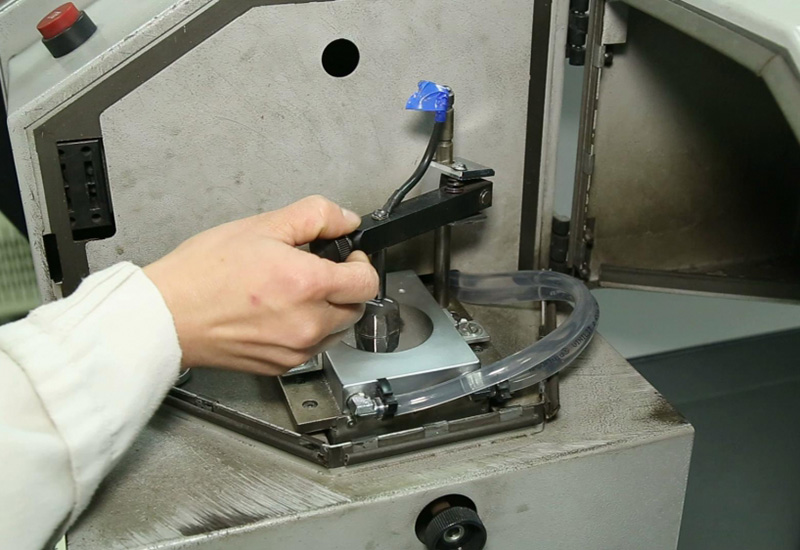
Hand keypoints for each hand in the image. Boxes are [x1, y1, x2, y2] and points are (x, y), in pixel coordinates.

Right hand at [144, 195, 377, 374]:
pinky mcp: (280, 367)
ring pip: (335, 331)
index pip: (367, 282)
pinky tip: (279, 314)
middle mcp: (308, 323)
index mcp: (308, 285)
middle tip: (315, 271)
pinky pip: (311, 348)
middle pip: (355, 308)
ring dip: (327, 311)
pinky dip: (306, 331)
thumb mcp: (262, 226)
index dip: (360, 264)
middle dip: (344, 288)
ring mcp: (295, 350)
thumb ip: (315, 216)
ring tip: (293, 293)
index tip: (346, 257)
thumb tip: (346, 219)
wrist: (166, 316)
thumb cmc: (203, 273)